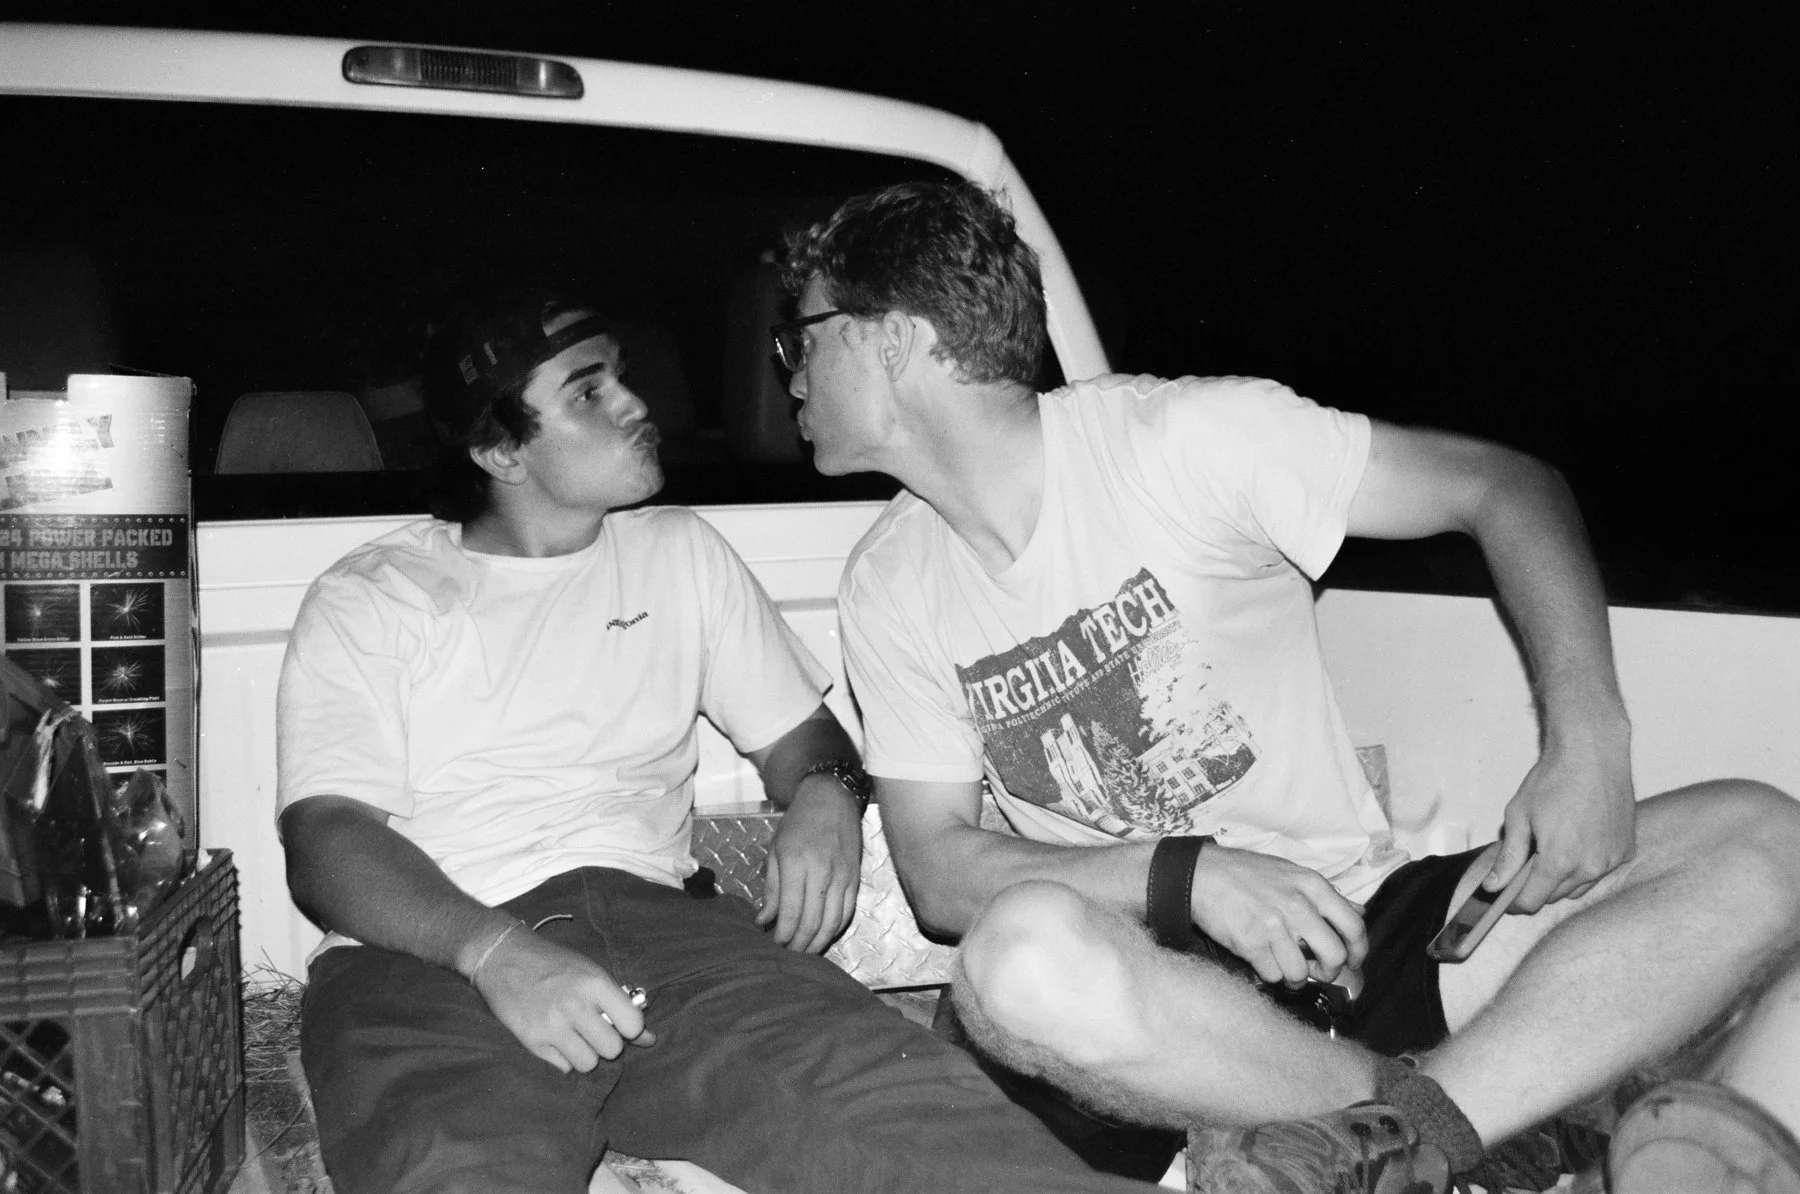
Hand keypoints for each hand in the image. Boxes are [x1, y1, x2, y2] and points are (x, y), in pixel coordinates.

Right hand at [470, 925, 654, 1072]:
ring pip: (588, 1064)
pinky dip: (564, 1059)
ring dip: (586, 1054)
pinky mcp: (532, 1041)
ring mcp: (552, 1026)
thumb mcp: (590, 971)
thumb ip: (618, 1003)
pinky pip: (563, 1068)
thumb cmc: (554, 964)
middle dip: (606, 1043)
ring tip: (576, 1037)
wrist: (503, 958)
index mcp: (594, 983)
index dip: (631, 1028)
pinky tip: (557, 1041)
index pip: (633, 1024)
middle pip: (612, 1049)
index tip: (621, 1024)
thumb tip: (649, 1039)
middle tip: (595, 1030)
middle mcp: (575, 1006)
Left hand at [758, 775, 861, 952]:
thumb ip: (771, 888)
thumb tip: (764, 920)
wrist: (832, 799)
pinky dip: (835, 929)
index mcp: (797, 863)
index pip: (790, 911)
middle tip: (788, 953)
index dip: (782, 934)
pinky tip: (824, 935)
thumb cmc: (799, 822)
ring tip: (805, 951)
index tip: (774, 942)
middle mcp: (821, 872)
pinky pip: (847, 913)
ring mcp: (842, 877)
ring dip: (818, 942)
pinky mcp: (855, 879)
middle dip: (798, 944)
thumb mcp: (776, 849)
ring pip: (832, 922)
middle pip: (812, 922)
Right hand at [1188, 843, 1367, 987]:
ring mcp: (1274, 925)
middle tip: (1316, 970)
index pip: (1354, 925)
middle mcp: (1298, 905)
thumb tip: (1358, 912)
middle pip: (1335, 956)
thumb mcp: (1291, 873)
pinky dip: (1268, 973)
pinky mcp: (1250, 942)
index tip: (1353, 962)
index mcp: (1312, 886)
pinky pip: (1272, 975)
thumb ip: (1325, 895)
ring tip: (1283, 966)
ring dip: (1293, 977)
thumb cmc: (1246, 873)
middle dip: (1328, 972)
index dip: (1358, 951)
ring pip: (1301, 972)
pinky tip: (1261, 959)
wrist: (1201, 874)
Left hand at [1492, 728, 1634, 910]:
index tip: (1505, 893)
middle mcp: (1590, 867)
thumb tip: (1494, 886)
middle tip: (1526, 862)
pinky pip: (1600, 872)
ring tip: (1551, 847)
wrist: (1593, 754)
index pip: (1532, 901)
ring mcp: (1611, 860)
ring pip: (1579, 887)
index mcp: (1559, 861)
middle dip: (1536, 886)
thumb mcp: (1519, 816)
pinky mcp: (1625, 851)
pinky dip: (1585, 866)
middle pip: (1555, 896)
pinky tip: (1576, 842)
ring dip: (1562, 878)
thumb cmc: (1554, 779)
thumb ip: (1508, 857)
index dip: (1514, 901)